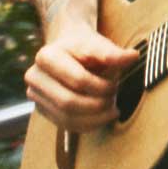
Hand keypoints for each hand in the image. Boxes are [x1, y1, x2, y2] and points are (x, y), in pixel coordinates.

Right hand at [23, 20, 138, 132]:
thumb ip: (112, 52)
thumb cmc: (85, 46)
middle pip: (68, 101)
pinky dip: (88, 124)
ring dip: (94, 117)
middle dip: (97, 104)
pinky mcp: (42, 109)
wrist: (68, 50)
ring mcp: (35, 95)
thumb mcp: (98, 43)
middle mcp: (34, 77)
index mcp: (46, 56)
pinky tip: (104, 117)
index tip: (118, 82)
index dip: (102, 85)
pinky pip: (65, 124)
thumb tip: (132, 57)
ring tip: (113, 109)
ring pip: (66, 117)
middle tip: (115, 98)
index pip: (77, 79)